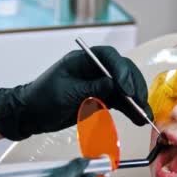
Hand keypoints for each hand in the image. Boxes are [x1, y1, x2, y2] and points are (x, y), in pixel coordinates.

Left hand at [0, 46, 152, 140]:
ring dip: (136, 101)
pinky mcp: (100, 97)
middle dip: (133, 86)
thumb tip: (113, 84)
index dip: (121, 71)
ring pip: (124, 88)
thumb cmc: (41, 98)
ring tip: (144, 116)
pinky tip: (139, 118)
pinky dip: (129, 110)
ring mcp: (98, 83)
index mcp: (82, 60)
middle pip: (122, 71)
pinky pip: (119, 101)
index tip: (126, 88)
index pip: (109, 57)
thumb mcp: (66, 92)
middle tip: (139, 103)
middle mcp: (94, 69)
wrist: (31, 114)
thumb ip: (91, 87)